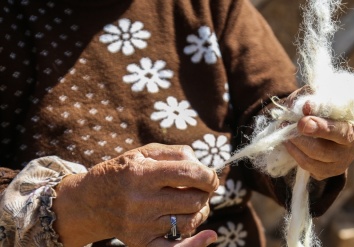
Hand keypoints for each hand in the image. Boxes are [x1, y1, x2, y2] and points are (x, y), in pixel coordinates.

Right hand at [53, 143, 218, 246]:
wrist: (92, 201)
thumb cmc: (126, 171)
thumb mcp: (146, 152)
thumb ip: (177, 153)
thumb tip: (203, 167)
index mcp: (143, 174)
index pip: (189, 174)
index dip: (208, 176)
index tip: (211, 177)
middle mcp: (142, 201)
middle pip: (193, 200)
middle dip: (205, 193)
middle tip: (200, 189)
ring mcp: (142, 225)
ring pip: (190, 221)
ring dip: (200, 211)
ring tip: (191, 203)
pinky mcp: (142, 242)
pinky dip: (196, 244)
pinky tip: (209, 236)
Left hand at [282, 88, 353, 180]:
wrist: (322, 123)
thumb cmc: (322, 107)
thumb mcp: (318, 96)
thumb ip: (313, 97)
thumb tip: (307, 106)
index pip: (342, 132)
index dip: (321, 128)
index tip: (302, 122)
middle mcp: (351, 150)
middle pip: (323, 151)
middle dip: (300, 139)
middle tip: (284, 125)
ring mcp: (339, 164)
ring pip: (311, 161)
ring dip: (293, 145)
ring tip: (284, 131)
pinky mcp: (326, 172)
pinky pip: (306, 167)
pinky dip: (294, 153)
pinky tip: (289, 142)